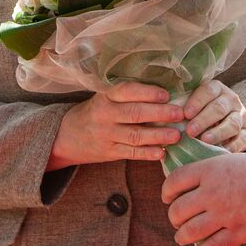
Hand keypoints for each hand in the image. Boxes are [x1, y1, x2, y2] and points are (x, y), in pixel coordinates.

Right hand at [47, 81, 183, 168]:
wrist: (65, 136)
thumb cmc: (95, 111)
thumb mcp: (105, 97)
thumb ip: (128, 95)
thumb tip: (166, 93)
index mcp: (105, 96)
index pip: (127, 91)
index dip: (147, 92)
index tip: (167, 94)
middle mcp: (105, 114)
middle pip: (135, 114)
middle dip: (159, 114)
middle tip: (180, 114)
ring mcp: (106, 135)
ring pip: (135, 136)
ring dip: (158, 136)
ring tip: (177, 135)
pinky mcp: (109, 152)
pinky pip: (130, 153)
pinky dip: (147, 154)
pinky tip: (162, 153)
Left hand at [162, 151, 245, 245]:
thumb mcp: (234, 161)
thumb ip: (216, 172)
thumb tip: (203, 181)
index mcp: (210, 170)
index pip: (175, 181)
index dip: (166, 191)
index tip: (167, 197)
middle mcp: (212, 193)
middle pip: (178, 210)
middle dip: (174, 217)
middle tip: (177, 219)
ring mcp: (224, 215)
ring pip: (189, 232)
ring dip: (182, 237)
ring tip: (182, 238)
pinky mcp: (238, 233)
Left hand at [183, 80, 245, 152]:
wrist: (228, 118)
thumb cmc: (202, 111)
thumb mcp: (196, 103)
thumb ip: (183, 108)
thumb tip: (164, 119)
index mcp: (217, 89)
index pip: (208, 91)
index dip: (197, 102)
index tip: (185, 114)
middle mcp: (231, 100)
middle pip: (219, 108)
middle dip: (204, 119)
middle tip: (190, 131)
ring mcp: (241, 116)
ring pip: (232, 123)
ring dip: (218, 132)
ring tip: (205, 141)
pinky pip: (242, 139)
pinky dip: (232, 146)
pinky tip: (221, 151)